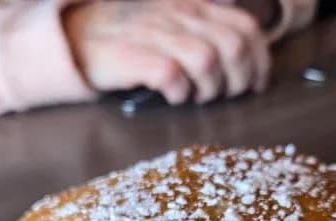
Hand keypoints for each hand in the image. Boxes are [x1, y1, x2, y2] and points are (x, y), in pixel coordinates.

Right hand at [63, 0, 270, 103]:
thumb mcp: (171, 20)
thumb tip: (244, 44)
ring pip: (208, 61)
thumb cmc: (129, 36)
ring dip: (210, 88)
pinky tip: (174, 96)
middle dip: (239, 79)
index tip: (256, 84)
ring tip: (196, 97)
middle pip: (233, 46)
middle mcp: (178, 15)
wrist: (75, 38)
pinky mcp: (133, 55)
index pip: (246, 28)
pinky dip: (180, 92)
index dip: (260, 60)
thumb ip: (205, 25)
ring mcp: (156, 33)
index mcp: (193, 5)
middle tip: (224, 95)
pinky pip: (173, 75)